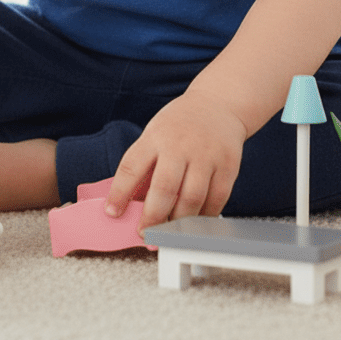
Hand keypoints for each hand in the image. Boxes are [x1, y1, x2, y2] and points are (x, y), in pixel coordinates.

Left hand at [103, 89, 246, 231]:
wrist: (218, 105)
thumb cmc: (180, 125)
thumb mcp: (155, 135)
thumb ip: (145, 166)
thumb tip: (130, 204)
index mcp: (156, 136)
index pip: (132, 166)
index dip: (120, 193)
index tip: (112, 212)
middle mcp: (181, 145)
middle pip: (164, 188)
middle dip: (152, 217)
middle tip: (145, 234)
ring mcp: (206, 155)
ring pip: (192, 199)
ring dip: (178, 223)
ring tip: (168, 233)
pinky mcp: (228, 166)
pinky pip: (216, 201)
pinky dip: (203, 217)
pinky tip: (193, 223)